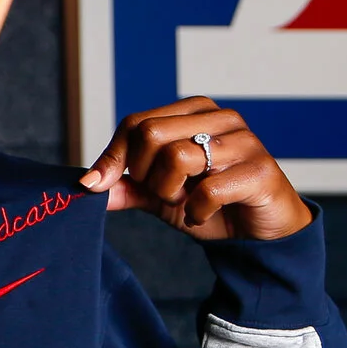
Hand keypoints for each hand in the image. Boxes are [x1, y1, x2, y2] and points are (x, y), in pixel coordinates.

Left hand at [78, 96, 313, 241]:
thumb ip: (126, 186)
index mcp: (194, 112)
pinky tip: (203, 214)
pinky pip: (207, 189)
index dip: (113, 156)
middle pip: (150, 133)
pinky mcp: (260, 170)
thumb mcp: (160, 195)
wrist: (259, 236)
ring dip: (170, 193)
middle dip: (145, 175)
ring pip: (177, 157)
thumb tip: (85, 183)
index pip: (136, 122)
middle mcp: (220, 118)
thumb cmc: (212, 205)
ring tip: (186, 202)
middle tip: (165, 194)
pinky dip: (195, 211)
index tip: (99, 184)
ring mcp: (244, 141)